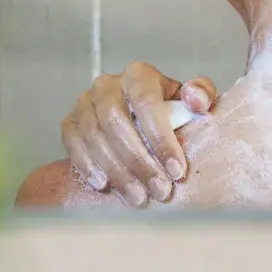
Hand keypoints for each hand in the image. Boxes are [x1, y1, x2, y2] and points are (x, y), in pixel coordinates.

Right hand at [60, 61, 218, 207]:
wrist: (142, 118)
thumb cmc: (170, 110)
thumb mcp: (192, 99)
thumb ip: (202, 94)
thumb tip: (196, 101)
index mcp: (138, 75)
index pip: (145, 101)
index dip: (160, 138)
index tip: (177, 170)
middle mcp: (107, 84)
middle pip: (115, 120)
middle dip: (138, 160)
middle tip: (159, 190)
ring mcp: (85, 102)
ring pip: (93, 134)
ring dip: (116, 169)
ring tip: (138, 197)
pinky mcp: (70, 121)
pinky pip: (71, 141)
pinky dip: (86, 164)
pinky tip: (104, 184)